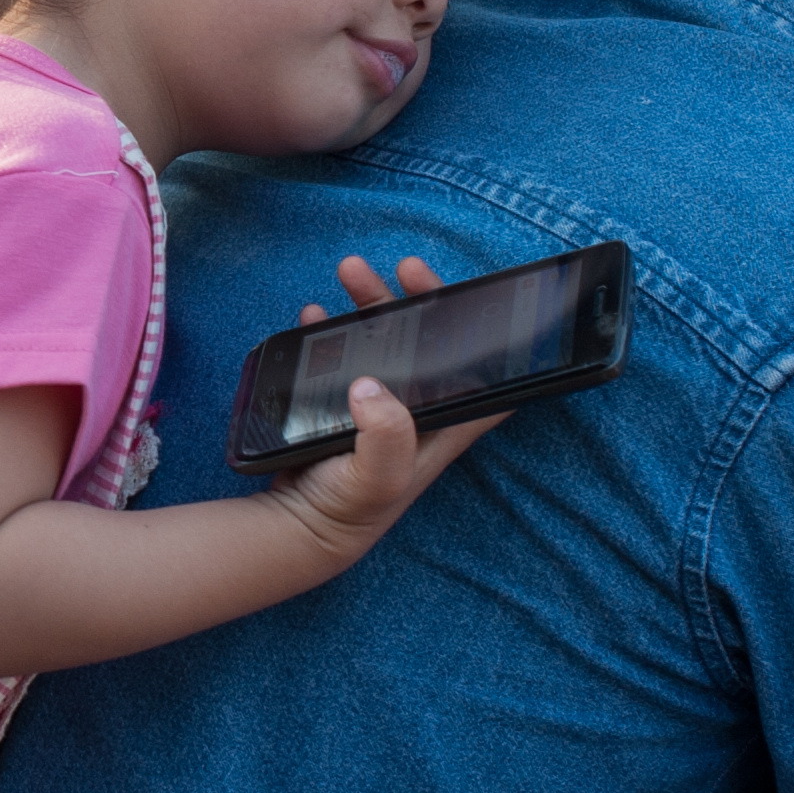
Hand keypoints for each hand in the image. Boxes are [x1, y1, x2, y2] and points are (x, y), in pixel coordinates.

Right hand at [272, 256, 490, 562]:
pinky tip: (316, 314)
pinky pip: (343, 350)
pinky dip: (332, 327)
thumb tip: (370, 386)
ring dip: (372, 303)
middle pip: (434, 340)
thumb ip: (386, 436)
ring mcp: (381, 401)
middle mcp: (417, 407)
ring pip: (387, 337)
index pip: (488, 374)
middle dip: (423, 299)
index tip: (479, 299)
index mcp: (442, 422)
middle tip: (405, 267)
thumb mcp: (379, 478)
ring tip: (350, 271)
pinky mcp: (345, 399)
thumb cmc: (350, 509)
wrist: (299, 525)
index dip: (494, 336)